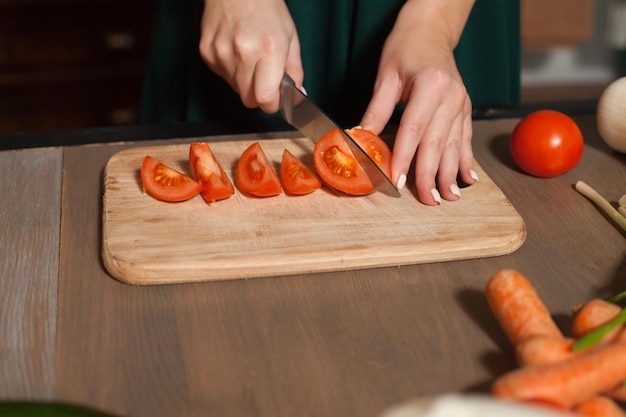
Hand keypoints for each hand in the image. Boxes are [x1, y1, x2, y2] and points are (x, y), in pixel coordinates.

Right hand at [199, 0, 303, 112]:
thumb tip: (297, 94)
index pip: (265, 99)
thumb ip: (295, 70)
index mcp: (270, 49)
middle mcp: (244, 52)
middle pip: (248, 100)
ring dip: (245, 82)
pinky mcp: (207, 52)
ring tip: (250, 57)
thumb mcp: (291, 37)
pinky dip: (231, 70)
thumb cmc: (266, 8)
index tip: (276, 98)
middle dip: (259, 95)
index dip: (272, 104)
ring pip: (235, 89)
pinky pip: (222, 76)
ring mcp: (222, 53)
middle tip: (265, 78)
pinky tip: (236, 51)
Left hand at [359, 0, 476, 204]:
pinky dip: (466, 160)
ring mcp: (462, 103)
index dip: (406, 158)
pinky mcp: (465, 109)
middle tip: (427, 200)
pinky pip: (466, 139)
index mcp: (430, 85)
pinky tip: (468, 179)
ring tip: (448, 197)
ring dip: (451, 174)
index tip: (398, 180)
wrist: (430, 31)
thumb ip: (376, 111)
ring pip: (455, 145)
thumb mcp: (385, 77)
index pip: (414, 130)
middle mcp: (451, 96)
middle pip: (437, 142)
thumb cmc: (405, 49)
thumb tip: (359, 139)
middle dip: (430, 174)